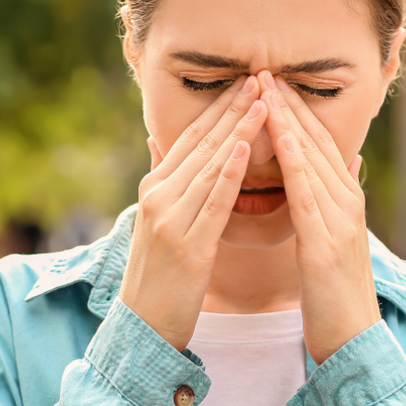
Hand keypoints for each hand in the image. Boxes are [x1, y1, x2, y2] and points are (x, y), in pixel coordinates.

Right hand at [119, 75, 266, 351]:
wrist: (142, 328)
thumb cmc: (157, 276)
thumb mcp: (154, 222)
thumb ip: (161, 180)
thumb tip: (156, 140)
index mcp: (154, 189)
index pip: (190, 137)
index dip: (218, 108)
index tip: (244, 82)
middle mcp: (158, 196)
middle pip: (202, 144)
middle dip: (233, 109)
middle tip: (260, 77)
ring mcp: (170, 219)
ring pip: (211, 165)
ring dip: (239, 130)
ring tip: (264, 101)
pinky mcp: (187, 245)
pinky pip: (213, 202)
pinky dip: (230, 172)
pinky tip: (246, 147)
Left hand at [257, 70, 381, 365]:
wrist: (351, 339)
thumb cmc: (334, 292)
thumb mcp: (335, 237)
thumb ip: (337, 197)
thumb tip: (346, 161)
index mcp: (344, 200)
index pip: (318, 143)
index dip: (295, 110)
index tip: (271, 80)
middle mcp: (347, 202)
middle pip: (317, 141)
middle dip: (289, 104)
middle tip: (264, 69)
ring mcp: (340, 221)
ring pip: (313, 160)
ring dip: (289, 122)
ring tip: (266, 90)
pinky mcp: (327, 244)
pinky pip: (308, 195)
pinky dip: (296, 164)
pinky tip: (281, 140)